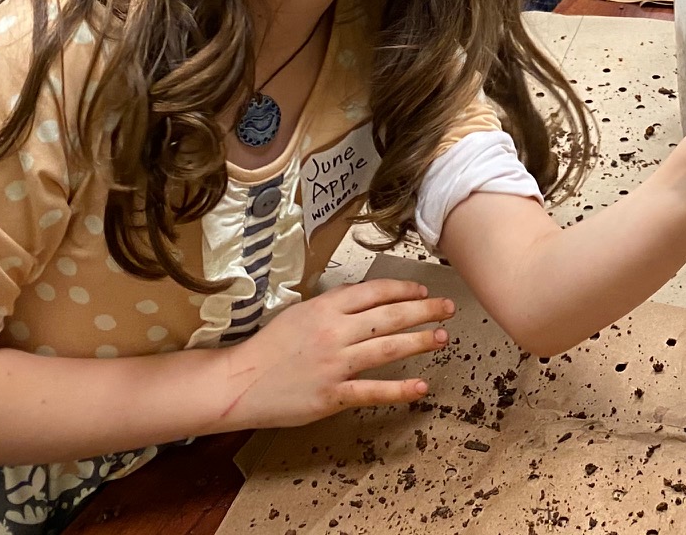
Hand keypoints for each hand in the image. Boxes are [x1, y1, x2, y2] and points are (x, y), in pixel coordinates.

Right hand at [218, 278, 455, 428]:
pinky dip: (399, 390)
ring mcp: (334, 364)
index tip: (423, 291)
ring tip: (441, 337)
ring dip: (419, 341)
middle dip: (424, 310)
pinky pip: (372, 391)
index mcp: (325, 308)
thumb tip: (369, 298)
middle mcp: (334, 332)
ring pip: (388, 348)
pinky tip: (421, 386)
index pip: (375, 292)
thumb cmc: (268, 347)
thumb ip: (334, 306)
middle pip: (389, 316)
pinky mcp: (331, 395)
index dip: (404, 290)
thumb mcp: (300, 313)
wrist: (238, 383)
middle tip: (447, 309)